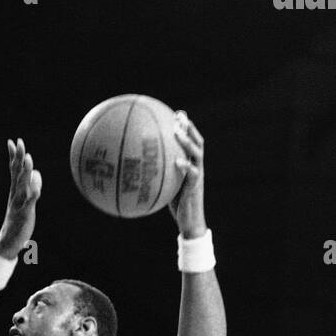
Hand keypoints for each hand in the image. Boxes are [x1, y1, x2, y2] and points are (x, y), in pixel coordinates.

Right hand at [0, 138, 41, 259]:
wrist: (8, 242)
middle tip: (19, 142)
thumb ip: (31, 186)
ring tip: (28, 158)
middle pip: (17, 172)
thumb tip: (37, 173)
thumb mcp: (24, 201)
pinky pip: (30, 202)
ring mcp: (20, 203)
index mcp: (14, 191)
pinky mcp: (25, 213)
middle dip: (18, 157)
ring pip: (23, 183)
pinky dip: (33, 194)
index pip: (13, 169)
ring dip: (25, 171)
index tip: (11, 141)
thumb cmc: (17, 221)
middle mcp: (16, 194)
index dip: (13, 156)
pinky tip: (36, 188)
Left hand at [167, 112, 206, 237]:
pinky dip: (186, 166)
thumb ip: (160, 174)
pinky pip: (192, 174)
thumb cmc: (176, 205)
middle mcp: (196, 167)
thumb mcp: (166, 186)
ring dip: (187, 141)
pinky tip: (177, 161)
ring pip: (197, 154)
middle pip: (197, 142)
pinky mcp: (195, 187)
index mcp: (191, 164)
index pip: (191, 142)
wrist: (190, 222)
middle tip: (179, 116)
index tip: (176, 114)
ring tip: (177, 132)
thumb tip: (138, 166)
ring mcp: (198, 176)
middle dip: (190, 128)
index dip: (186, 127)